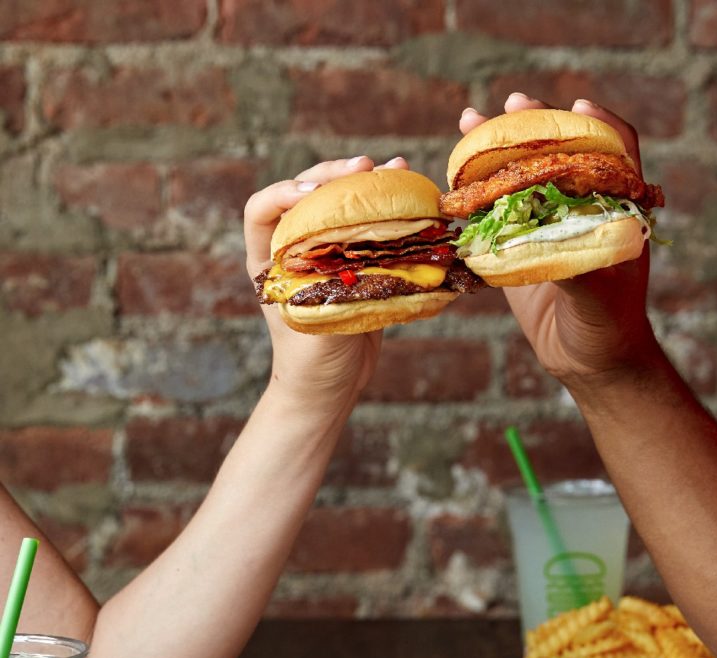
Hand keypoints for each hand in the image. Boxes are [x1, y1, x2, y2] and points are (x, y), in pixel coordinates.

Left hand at [244, 155, 408, 410]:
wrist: (329, 388)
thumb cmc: (311, 362)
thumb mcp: (314, 324)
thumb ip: (330, 288)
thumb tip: (364, 253)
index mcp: (267, 261)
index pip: (262, 209)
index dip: (284, 191)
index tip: (314, 192)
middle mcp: (292, 251)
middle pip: (306, 195)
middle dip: (334, 175)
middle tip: (364, 167)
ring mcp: (325, 255)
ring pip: (339, 205)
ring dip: (365, 184)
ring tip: (394, 168)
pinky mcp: (354, 265)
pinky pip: (366, 228)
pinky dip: (386, 210)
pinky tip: (411, 194)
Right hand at [459, 94, 655, 384]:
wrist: (589, 362)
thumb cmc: (609, 326)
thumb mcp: (598, 292)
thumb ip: (578, 258)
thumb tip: (551, 228)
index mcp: (615, 208)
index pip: (614, 149)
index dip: (596, 123)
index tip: (574, 106)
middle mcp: (582, 208)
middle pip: (559, 150)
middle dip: (534, 123)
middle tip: (512, 104)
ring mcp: (549, 225)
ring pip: (524, 176)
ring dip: (498, 148)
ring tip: (471, 120)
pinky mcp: (521, 247)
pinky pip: (498, 213)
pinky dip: (477, 192)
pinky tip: (455, 177)